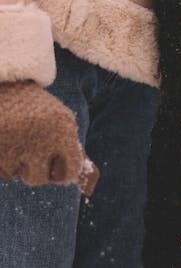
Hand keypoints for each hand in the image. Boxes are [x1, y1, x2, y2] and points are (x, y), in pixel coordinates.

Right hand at [0, 80, 98, 195]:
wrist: (6, 83)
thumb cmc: (37, 107)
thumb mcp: (61, 120)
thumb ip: (71, 148)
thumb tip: (85, 184)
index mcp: (63, 131)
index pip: (70, 172)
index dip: (63, 174)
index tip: (58, 168)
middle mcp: (42, 140)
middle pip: (40, 179)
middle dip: (36, 170)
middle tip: (33, 152)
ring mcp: (17, 144)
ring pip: (19, 176)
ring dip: (18, 165)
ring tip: (18, 141)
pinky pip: (2, 171)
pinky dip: (3, 161)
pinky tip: (5, 141)